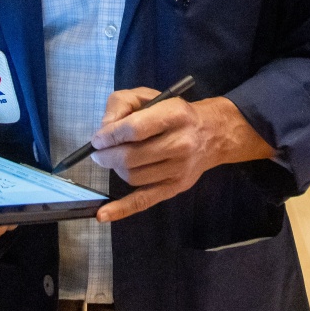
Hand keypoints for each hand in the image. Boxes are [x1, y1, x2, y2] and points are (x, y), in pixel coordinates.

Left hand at [88, 89, 272, 222]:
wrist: (212, 133)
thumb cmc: (174, 113)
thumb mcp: (149, 95)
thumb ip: (122, 104)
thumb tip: (104, 131)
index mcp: (174, 114)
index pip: (134, 129)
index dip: (110, 136)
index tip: (97, 140)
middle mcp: (180, 143)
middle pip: (131, 157)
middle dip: (106, 155)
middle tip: (98, 152)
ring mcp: (179, 169)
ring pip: (132, 176)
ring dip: (116, 169)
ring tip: (116, 159)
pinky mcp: (175, 187)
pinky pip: (143, 201)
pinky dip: (121, 209)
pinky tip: (102, 214)